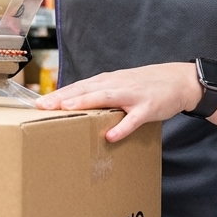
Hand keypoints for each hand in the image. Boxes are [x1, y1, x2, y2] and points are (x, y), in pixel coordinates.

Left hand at [37, 62, 203, 141]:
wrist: (178, 80)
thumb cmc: (144, 85)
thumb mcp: (119, 85)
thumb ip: (100, 95)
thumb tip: (76, 106)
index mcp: (107, 81)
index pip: (78, 86)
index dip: (58, 93)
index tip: (38, 102)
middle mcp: (116, 85)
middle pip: (86, 89)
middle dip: (63, 97)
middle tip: (42, 106)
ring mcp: (132, 95)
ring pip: (105, 98)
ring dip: (85, 103)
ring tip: (67, 110)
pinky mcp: (148, 107)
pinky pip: (134, 119)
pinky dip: (122, 126)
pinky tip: (110, 136)